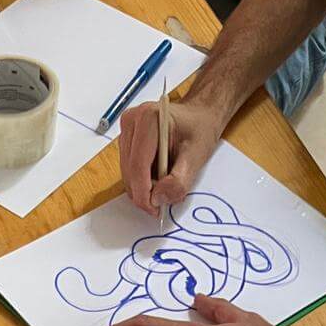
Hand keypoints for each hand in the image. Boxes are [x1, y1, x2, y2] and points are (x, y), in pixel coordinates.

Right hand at [119, 97, 222, 215]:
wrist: (199, 116)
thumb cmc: (199, 129)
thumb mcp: (196, 156)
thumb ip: (178, 181)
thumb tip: (158, 199)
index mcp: (148, 119)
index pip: (137, 166)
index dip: (144, 194)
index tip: (154, 209)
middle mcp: (132, 121)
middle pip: (130, 172)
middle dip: (145, 192)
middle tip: (164, 199)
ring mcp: (127, 130)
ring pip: (128, 173)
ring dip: (144, 186)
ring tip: (165, 181)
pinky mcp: (126, 140)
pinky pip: (129, 170)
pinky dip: (142, 180)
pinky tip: (158, 174)